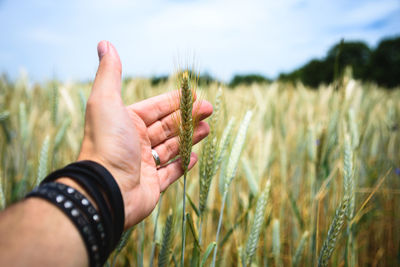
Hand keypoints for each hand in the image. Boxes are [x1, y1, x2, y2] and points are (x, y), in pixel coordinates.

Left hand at [77, 41, 211, 227]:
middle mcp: (135, 142)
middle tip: (209, 111)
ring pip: (172, 147)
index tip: (196, 95)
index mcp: (126, 123)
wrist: (105, 190)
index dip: (176, 101)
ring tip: (207, 130)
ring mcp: (144, 165)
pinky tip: (195, 156)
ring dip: (189, 138)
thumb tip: (105, 44)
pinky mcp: (152, 186)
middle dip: (188, 117)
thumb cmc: (106, 143)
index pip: (156, 108)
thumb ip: (110, 74)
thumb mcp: (106, 101)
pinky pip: (170, 173)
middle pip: (167, 126)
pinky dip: (183, 164)